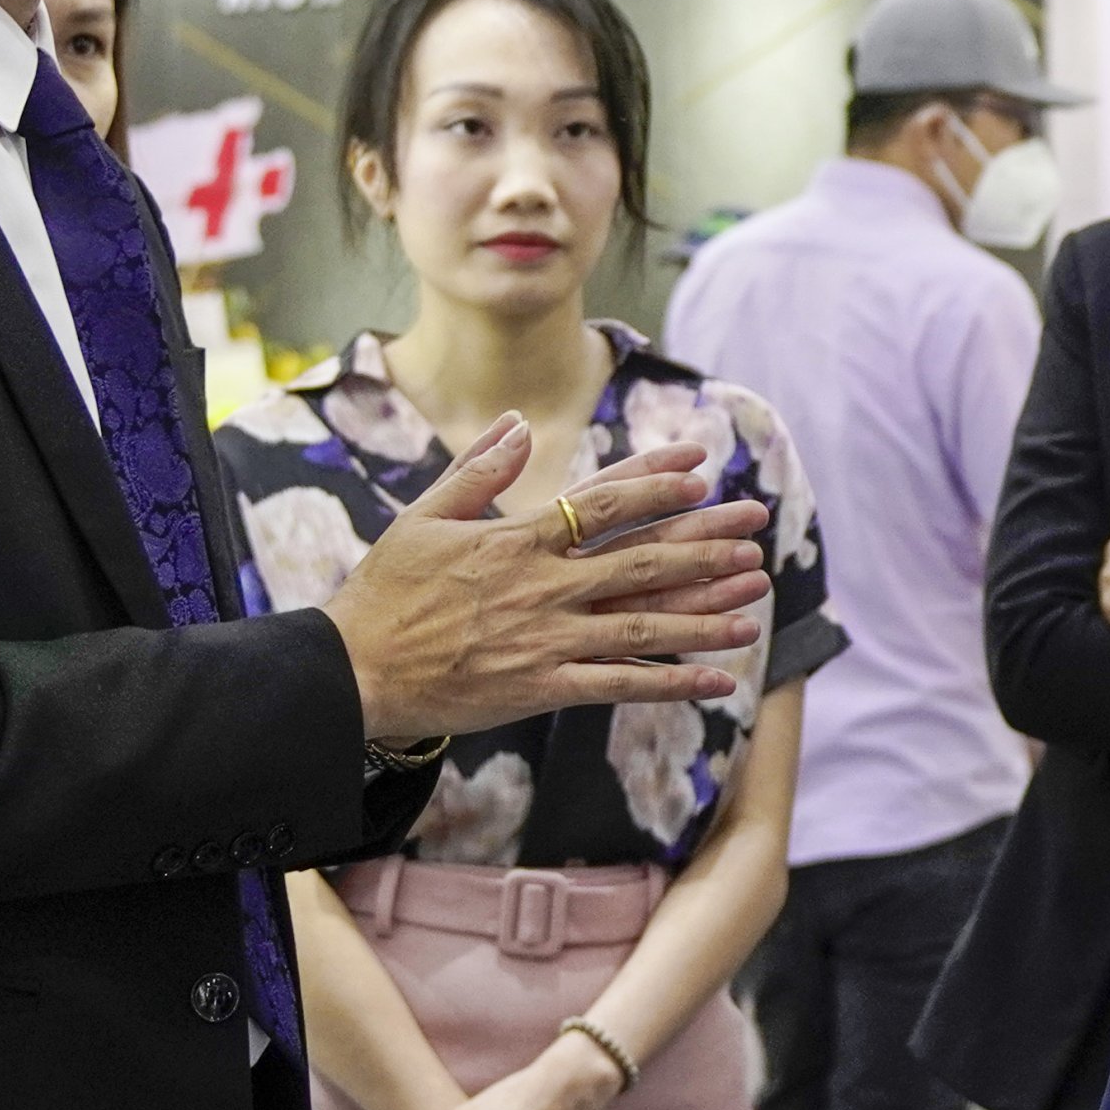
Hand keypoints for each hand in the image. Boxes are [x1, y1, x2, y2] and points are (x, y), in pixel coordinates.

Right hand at [324, 425, 774, 742]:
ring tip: (756, 605)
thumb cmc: (384, 594)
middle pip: (641, 558)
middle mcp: (543, 585)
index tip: (701, 471)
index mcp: (518, 539)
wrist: (352, 672)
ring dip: (705, 613)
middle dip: (704, 542)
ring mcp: (546, 638)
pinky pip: (621, 685)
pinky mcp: (543, 687)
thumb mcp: (424, 517)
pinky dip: (673, 682)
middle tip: (755, 530)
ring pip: (643, 624)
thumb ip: (477, 470)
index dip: (656, 483)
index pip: (603, 501)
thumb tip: (516, 421)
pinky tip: (718, 680)